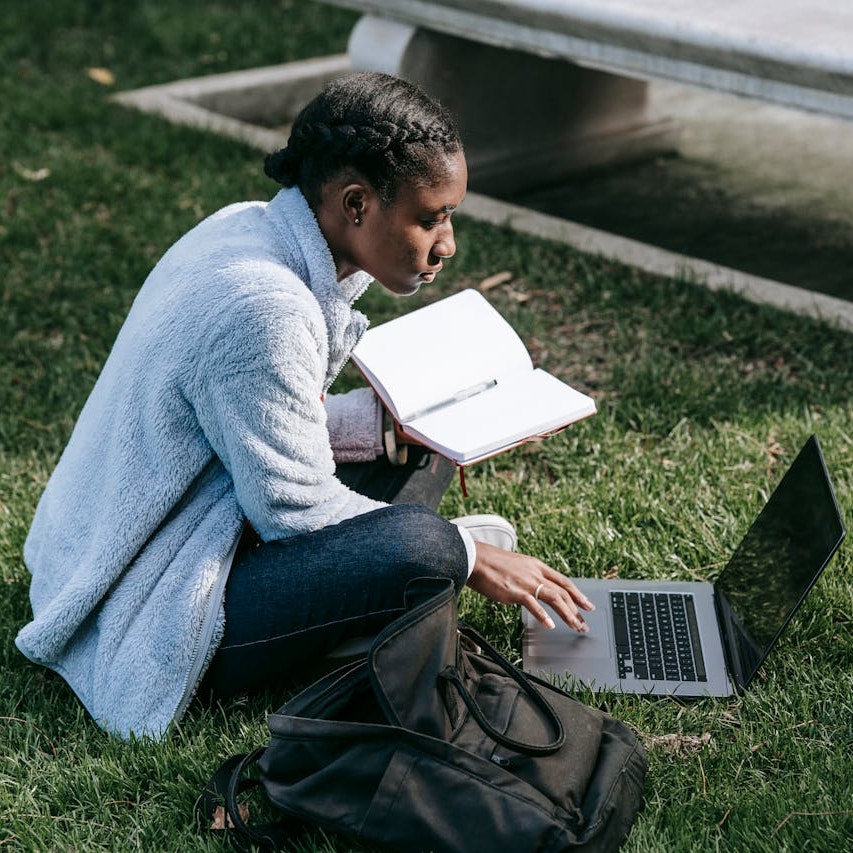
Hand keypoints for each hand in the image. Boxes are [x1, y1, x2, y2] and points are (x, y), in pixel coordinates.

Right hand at [466, 542, 594, 631]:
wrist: (476, 558)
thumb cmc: (493, 564)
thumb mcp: (518, 566)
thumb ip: (529, 577)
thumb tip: (535, 590)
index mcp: (537, 566)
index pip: (564, 581)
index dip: (578, 594)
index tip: (587, 605)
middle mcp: (536, 573)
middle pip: (563, 591)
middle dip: (577, 609)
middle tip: (584, 624)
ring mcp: (527, 582)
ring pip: (555, 598)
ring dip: (567, 614)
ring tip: (575, 626)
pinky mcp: (515, 591)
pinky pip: (533, 605)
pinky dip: (543, 616)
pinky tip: (550, 625)